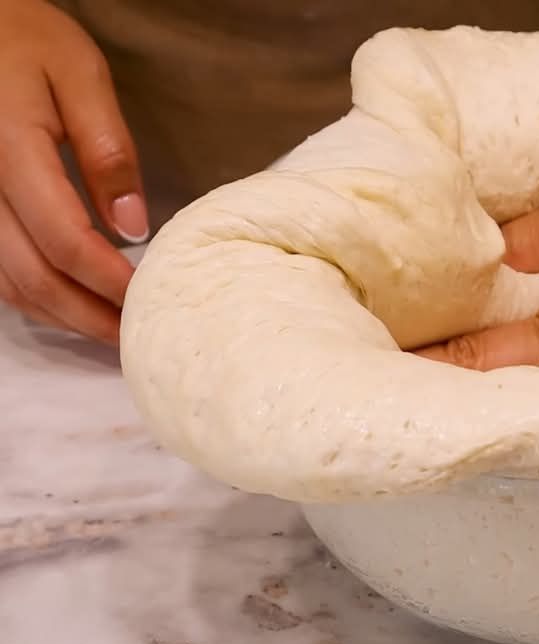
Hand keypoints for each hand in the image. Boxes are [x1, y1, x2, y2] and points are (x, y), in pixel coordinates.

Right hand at [0, 0, 146, 342]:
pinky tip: (73, 302)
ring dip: (62, 315)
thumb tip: (132, 227)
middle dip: (88, 316)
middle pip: (34, 277)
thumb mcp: (80, 73)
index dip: (108, 281)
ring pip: (10, 285)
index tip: (147, 297)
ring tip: (110, 327)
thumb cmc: (25, 37)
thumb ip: (107, 149)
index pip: (64, 241)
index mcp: (11, 148)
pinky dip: (36, 298)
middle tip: (134, 334)